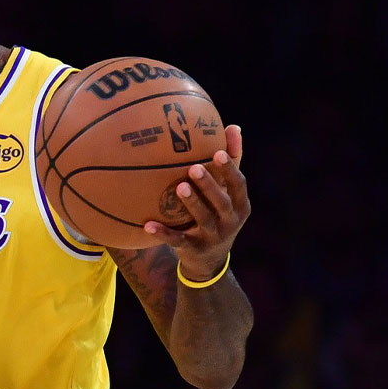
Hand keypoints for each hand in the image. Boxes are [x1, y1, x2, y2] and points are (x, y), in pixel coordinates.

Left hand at [144, 124, 248, 278]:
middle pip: (222, 202)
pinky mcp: (194, 249)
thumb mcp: (228, 193)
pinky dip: (163, 233)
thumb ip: (231, 163)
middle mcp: (230, 221)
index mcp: (239, 205)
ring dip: (192, 203)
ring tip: (179, 187)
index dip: (230, 170)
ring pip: (203, 219)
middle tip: (194, 167)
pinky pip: (177, 241)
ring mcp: (212, 237)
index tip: (218, 152)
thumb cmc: (218, 214)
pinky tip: (147, 225)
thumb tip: (233, 127)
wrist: (209, 261)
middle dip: (210, 185)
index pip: (239, 185)